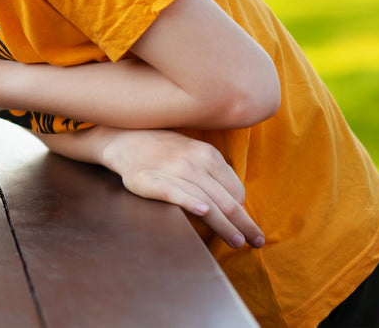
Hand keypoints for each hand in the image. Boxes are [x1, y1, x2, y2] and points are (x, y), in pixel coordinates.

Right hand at [96, 127, 264, 248]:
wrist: (122, 138)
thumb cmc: (163, 149)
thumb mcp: (193, 150)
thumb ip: (213, 171)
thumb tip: (236, 199)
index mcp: (208, 154)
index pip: (235, 190)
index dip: (241, 211)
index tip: (243, 225)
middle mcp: (194, 161)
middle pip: (226, 200)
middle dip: (243, 224)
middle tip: (256, 241)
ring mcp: (171, 169)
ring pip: (206, 202)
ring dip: (225, 224)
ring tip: (237, 241)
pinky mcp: (149, 179)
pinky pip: (173, 192)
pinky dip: (189, 201)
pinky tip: (201, 211)